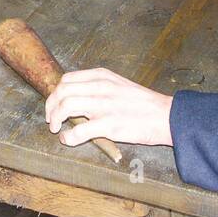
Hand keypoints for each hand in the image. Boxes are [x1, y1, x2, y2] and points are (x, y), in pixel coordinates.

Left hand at [44, 68, 174, 147]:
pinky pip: (79, 130)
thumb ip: (98, 87)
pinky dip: (68, 137)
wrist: (166, 116)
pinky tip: (68, 140)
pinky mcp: (109, 124)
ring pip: (66, 106)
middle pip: (62, 91)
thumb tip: (77, 98)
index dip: (56, 93)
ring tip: (56, 129)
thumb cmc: (143, 104)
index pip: (67, 79)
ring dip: (55, 118)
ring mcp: (104, 105)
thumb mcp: (118, 84)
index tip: (54, 104)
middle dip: (51, 105)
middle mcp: (100, 87)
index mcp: (102, 76)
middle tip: (51, 119)